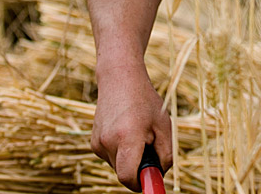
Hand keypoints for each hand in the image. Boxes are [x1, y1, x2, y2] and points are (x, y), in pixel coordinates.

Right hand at [91, 65, 171, 190]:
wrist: (119, 78)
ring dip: (129, 157)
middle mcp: (108, 142)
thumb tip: (160, 175)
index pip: (128, 177)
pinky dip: (120, 151)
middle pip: (124, 172)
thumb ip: (166, 154)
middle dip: (138, 167)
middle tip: (149, 144)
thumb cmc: (145, 100)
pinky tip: (125, 130)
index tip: (151, 179)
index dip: (140, 183)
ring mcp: (98, 142)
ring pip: (118, 165)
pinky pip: (111, 156)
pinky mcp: (93, 142)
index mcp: (127, 137)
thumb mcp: (164, 124)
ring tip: (136, 131)